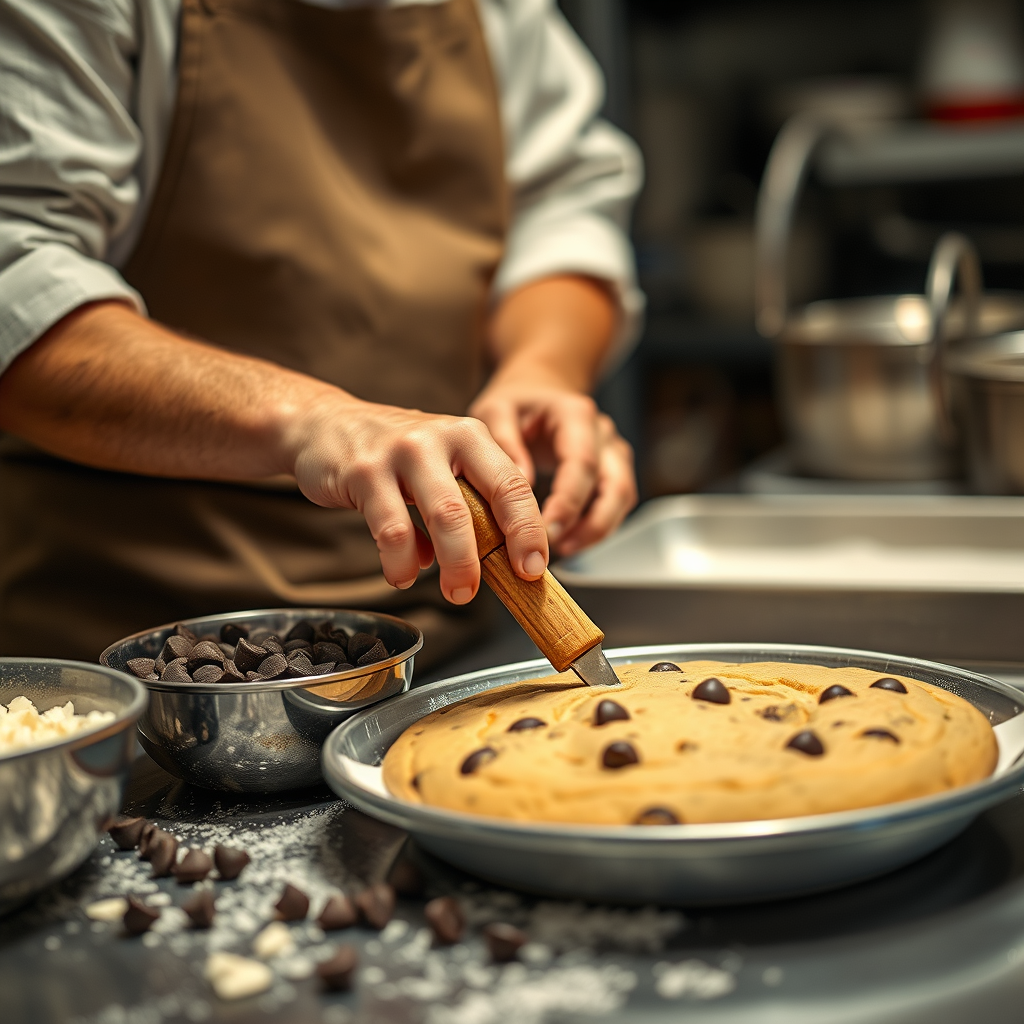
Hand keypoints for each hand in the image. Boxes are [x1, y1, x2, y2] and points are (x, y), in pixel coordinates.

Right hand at [284, 394, 548, 602]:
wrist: (324, 424)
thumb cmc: (394, 454)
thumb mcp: (442, 464)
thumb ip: (471, 501)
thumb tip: (503, 561)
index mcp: (470, 437)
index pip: (513, 485)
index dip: (528, 531)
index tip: (534, 569)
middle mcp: (440, 438)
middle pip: (475, 508)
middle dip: (483, 560)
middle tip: (482, 592)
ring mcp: (401, 453)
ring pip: (440, 519)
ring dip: (451, 566)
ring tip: (451, 592)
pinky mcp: (363, 472)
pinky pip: (391, 530)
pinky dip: (401, 563)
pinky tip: (402, 574)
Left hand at [469, 377, 636, 555]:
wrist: (535, 392)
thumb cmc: (514, 404)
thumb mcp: (494, 411)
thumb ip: (503, 440)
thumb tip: (521, 480)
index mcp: (576, 415)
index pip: (582, 464)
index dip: (568, 502)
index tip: (545, 531)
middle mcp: (602, 433)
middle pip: (614, 486)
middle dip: (588, 525)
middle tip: (554, 548)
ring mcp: (612, 452)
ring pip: (622, 498)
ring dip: (597, 531)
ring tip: (562, 549)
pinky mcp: (611, 471)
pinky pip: (615, 505)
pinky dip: (596, 527)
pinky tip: (568, 541)